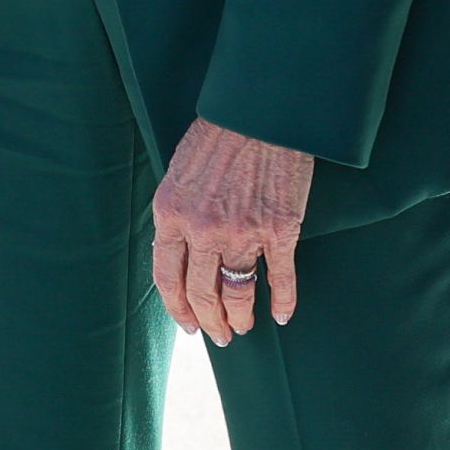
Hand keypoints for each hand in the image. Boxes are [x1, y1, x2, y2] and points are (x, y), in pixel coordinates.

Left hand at [151, 116, 312, 343]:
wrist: (258, 113)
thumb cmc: (217, 136)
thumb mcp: (179, 173)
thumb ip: (178, 214)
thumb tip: (180, 253)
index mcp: (171, 213)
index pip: (167, 277)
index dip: (177, 308)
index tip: (188, 324)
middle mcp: (203, 229)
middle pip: (203, 293)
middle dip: (210, 322)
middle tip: (219, 336)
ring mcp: (242, 232)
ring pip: (238, 293)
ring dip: (240, 317)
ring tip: (244, 327)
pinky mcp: (279, 231)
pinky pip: (280, 279)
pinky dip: (282, 302)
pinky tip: (281, 314)